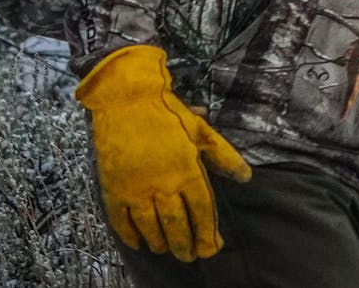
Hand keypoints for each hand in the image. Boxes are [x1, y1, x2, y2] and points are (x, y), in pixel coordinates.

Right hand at [74, 45, 250, 260]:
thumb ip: (224, 156)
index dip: (208, 232)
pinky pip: (121, 221)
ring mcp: (135, 190)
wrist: (127, 101)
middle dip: (186, 244)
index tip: (212, 247)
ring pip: (150, 227)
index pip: (202, 210)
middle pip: (177, 225)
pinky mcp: (113, 189)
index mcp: (187, 172)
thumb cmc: (168, 113)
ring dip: (161, 242)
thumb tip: (246, 177)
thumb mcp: (203, 130)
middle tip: (191, 257)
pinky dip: (130, 235)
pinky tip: (139, 243)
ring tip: (168, 250)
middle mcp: (162, 186)